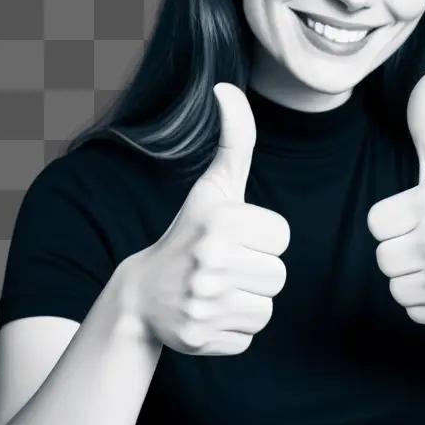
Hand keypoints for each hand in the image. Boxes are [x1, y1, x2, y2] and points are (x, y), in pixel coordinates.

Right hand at [125, 82, 289, 355]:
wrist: (143, 295)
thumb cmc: (190, 233)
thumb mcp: (214, 186)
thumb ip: (235, 138)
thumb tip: (226, 87)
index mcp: (220, 219)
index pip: (281, 236)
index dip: (261, 238)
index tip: (232, 237)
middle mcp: (210, 260)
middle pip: (278, 275)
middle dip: (256, 272)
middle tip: (223, 267)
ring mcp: (203, 302)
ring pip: (266, 308)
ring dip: (247, 301)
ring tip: (217, 290)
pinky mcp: (201, 338)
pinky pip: (249, 337)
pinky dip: (232, 330)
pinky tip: (209, 314)